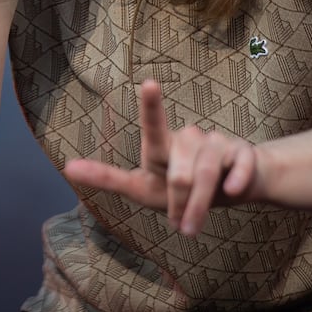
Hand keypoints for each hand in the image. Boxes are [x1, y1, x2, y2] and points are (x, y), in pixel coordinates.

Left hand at [64, 80, 263, 235]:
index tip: (149, 84)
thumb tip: (69, 166)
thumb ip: (111, 179)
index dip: (151, 106)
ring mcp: (216, 143)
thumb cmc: (180, 189)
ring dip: (201, 206)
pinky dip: (236, 182)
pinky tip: (232, 190)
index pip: (154, 126)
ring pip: (207, 174)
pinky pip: (240, 168)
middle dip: (180, 205)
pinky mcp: (242, 152)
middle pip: (181, 174)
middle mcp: (187, 139)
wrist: (234, 187)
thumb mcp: (145, 190)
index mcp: (161, 146)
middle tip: (179, 227)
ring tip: (194, 227)